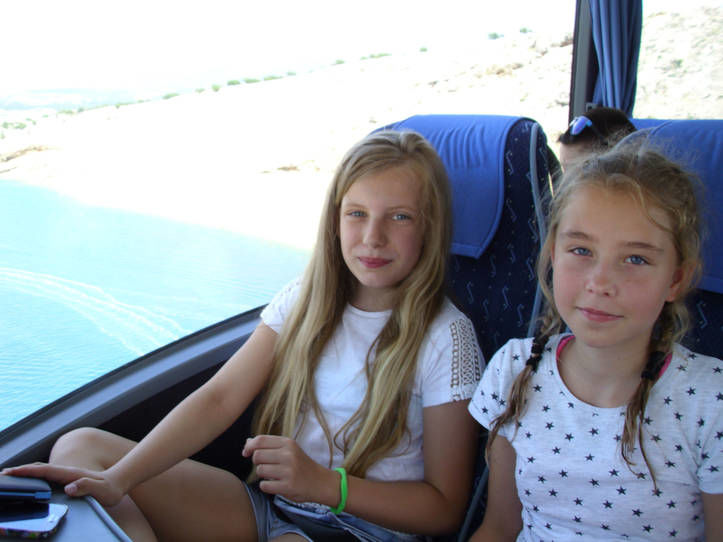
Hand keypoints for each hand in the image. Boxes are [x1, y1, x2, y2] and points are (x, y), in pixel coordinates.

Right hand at [2, 463, 125, 506]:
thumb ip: (86, 487)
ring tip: (12, 477)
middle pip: (40, 469)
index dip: (27, 472)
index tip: (11, 472)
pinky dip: (36, 476)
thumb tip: (69, 488)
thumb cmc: (111, 488)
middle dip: (22, 471)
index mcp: (71, 474)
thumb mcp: (102, 490)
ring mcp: (68, 474)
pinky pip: (49, 476)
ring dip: (27, 473)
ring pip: (43, 472)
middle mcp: (68, 472)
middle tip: (4, 474)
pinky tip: (32, 482)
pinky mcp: (69, 479)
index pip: (45, 471)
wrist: (120, 480)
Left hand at [242, 435, 336, 504]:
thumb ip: (269, 445)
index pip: (260, 440)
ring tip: (274, 475)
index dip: (249, 446)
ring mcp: (288, 471)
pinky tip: (276, 485)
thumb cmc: (301, 464)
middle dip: (257, 462)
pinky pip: (264, 485)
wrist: (320, 482)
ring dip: (263, 475)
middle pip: (257, 455)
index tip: (246, 453)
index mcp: (288, 443)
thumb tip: (248, 442)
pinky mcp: (287, 486)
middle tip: (267, 466)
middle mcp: (288, 455)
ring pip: (260, 471)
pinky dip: (267, 486)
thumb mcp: (289, 449)